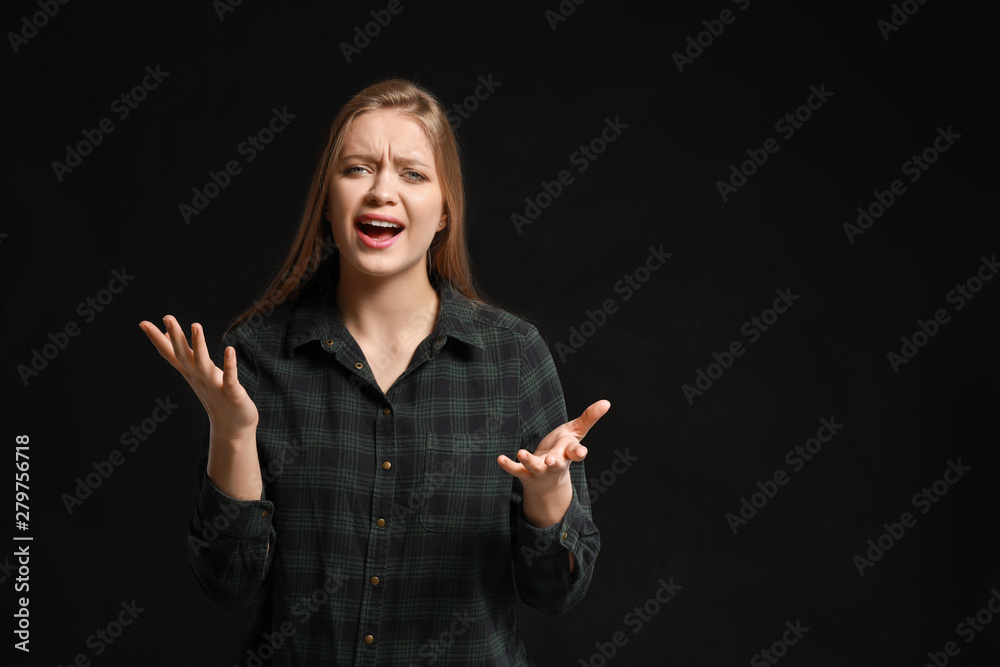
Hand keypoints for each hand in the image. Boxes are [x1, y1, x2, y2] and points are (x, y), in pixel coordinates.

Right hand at [138, 315, 257, 438]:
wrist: (232, 428)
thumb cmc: (215, 396)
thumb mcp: (196, 373)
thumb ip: (183, 355)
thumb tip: (166, 333)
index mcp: (190, 372)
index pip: (170, 354)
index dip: (156, 339)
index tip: (143, 323)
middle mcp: (198, 378)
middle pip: (183, 355)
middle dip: (175, 336)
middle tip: (167, 317)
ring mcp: (214, 386)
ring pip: (203, 364)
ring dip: (199, 345)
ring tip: (195, 325)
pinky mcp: (232, 393)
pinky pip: (230, 378)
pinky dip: (229, 365)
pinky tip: (230, 350)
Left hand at [498, 400, 609, 527]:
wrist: (547, 480)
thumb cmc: (562, 451)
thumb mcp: (575, 433)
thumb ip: (589, 419)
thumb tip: (607, 402)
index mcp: (568, 454)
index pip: (576, 453)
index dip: (578, 452)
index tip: (581, 453)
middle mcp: (555, 464)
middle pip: (556, 464)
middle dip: (554, 463)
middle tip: (551, 461)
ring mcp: (539, 470)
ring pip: (534, 467)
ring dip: (528, 461)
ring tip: (521, 452)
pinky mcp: (524, 472)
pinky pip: (516, 470)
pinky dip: (508, 465)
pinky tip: (500, 458)